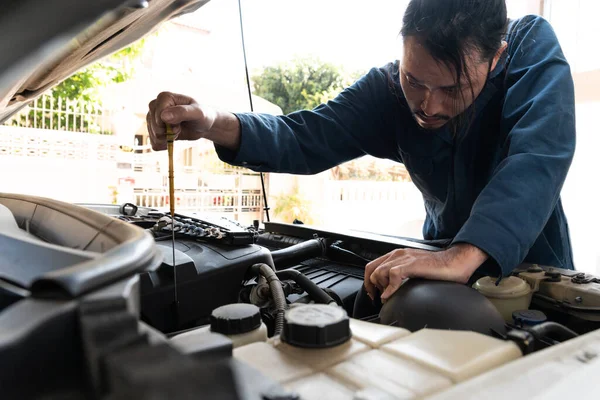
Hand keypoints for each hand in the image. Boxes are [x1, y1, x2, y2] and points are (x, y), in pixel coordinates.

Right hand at [147, 91, 216, 150]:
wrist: (201, 125)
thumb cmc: (202, 116)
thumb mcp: (198, 113)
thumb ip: (182, 112)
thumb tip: (163, 116)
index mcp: (164, 97)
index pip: (159, 115)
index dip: (169, 124)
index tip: (180, 124)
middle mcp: (155, 106)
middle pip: (155, 127)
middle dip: (169, 132)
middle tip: (179, 128)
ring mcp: (152, 118)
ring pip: (153, 136)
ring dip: (167, 139)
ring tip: (177, 132)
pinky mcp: (153, 129)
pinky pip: (153, 143)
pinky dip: (163, 145)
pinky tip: (171, 140)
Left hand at [364, 244, 487, 302]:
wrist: (455, 262)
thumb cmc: (439, 268)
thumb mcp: (414, 270)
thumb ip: (401, 275)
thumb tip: (390, 291)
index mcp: (397, 255)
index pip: (372, 266)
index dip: (368, 282)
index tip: (373, 294)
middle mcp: (398, 254)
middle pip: (371, 269)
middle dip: (372, 286)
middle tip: (380, 297)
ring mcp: (404, 258)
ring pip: (379, 272)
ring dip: (381, 287)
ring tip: (389, 296)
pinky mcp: (411, 264)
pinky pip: (392, 275)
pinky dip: (389, 288)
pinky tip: (393, 295)